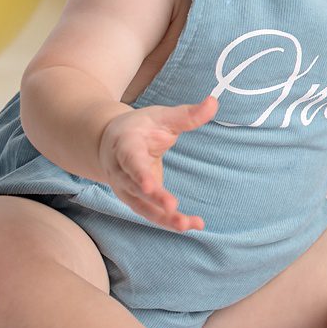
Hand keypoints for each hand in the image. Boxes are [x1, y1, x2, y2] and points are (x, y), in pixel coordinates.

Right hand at [95, 96, 217, 231]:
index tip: (150, 186)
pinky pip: (152, 214)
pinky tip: (192, 225)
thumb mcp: (162, 116)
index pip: (131, 161)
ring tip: (188, 225)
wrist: (112, 142)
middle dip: (154, 200)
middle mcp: (121, 172)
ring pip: (143, 207)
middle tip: (173, 209)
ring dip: (164, 218)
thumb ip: (187, 115)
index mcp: (125, 146)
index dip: (140, 175)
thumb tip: (214, 103)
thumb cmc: (141, 127)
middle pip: (136, 189)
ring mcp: (126, 189)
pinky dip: (169, 221)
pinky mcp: (136, 200)